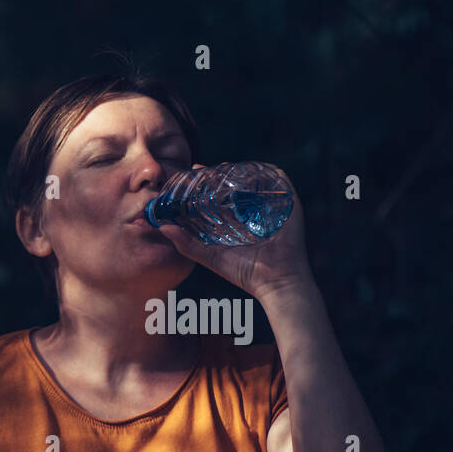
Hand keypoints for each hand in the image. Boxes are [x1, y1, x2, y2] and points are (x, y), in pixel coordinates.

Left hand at [155, 163, 314, 299]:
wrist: (275, 283)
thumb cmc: (245, 273)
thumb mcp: (210, 255)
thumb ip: (186, 243)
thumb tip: (162, 227)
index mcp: (241, 220)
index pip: (224, 192)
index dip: (208, 180)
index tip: (194, 171)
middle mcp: (257, 210)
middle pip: (240, 181)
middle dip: (223, 172)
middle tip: (205, 169)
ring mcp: (274, 206)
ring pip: (257, 177)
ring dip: (241, 169)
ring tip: (224, 168)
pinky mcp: (290, 205)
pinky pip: (280, 180)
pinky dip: (266, 171)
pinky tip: (248, 170)